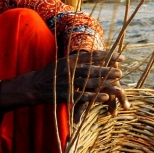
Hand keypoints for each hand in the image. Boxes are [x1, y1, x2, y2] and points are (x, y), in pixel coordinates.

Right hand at [0, 50, 129, 121]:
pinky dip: (95, 97)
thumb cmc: (50, 74)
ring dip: (105, 83)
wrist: (32, 86)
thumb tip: (94, 55)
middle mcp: (69, 70)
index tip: (120, 56)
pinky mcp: (66, 95)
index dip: (107, 56)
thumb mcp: (63, 63)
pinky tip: (105, 97)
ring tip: (118, 84)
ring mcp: (68, 83)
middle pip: (92, 70)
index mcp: (70, 60)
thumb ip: (77, 60)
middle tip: (121, 72)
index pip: (91, 56)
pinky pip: (83, 96)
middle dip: (108, 71)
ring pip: (90, 83)